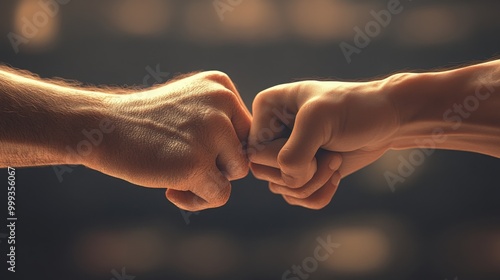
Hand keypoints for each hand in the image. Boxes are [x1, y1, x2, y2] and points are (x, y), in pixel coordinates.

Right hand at [84, 71, 251, 210]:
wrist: (102, 127)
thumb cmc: (146, 123)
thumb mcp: (190, 105)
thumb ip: (222, 123)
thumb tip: (251, 160)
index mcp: (221, 85)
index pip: (245, 129)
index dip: (223, 148)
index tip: (193, 151)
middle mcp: (222, 103)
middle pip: (245, 150)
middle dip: (219, 165)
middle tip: (185, 164)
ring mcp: (211, 132)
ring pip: (237, 173)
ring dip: (210, 182)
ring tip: (179, 178)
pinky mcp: (197, 163)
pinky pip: (220, 194)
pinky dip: (198, 200)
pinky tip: (171, 191)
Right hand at [249, 79, 398, 208]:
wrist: (388, 120)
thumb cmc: (355, 109)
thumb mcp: (319, 121)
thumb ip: (293, 154)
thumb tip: (286, 183)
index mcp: (266, 108)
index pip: (255, 151)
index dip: (283, 158)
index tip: (317, 141)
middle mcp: (271, 131)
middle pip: (263, 172)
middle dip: (301, 173)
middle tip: (329, 155)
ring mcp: (285, 152)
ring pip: (280, 188)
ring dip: (313, 183)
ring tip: (335, 160)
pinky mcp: (301, 171)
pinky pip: (295, 198)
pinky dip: (319, 194)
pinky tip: (335, 176)